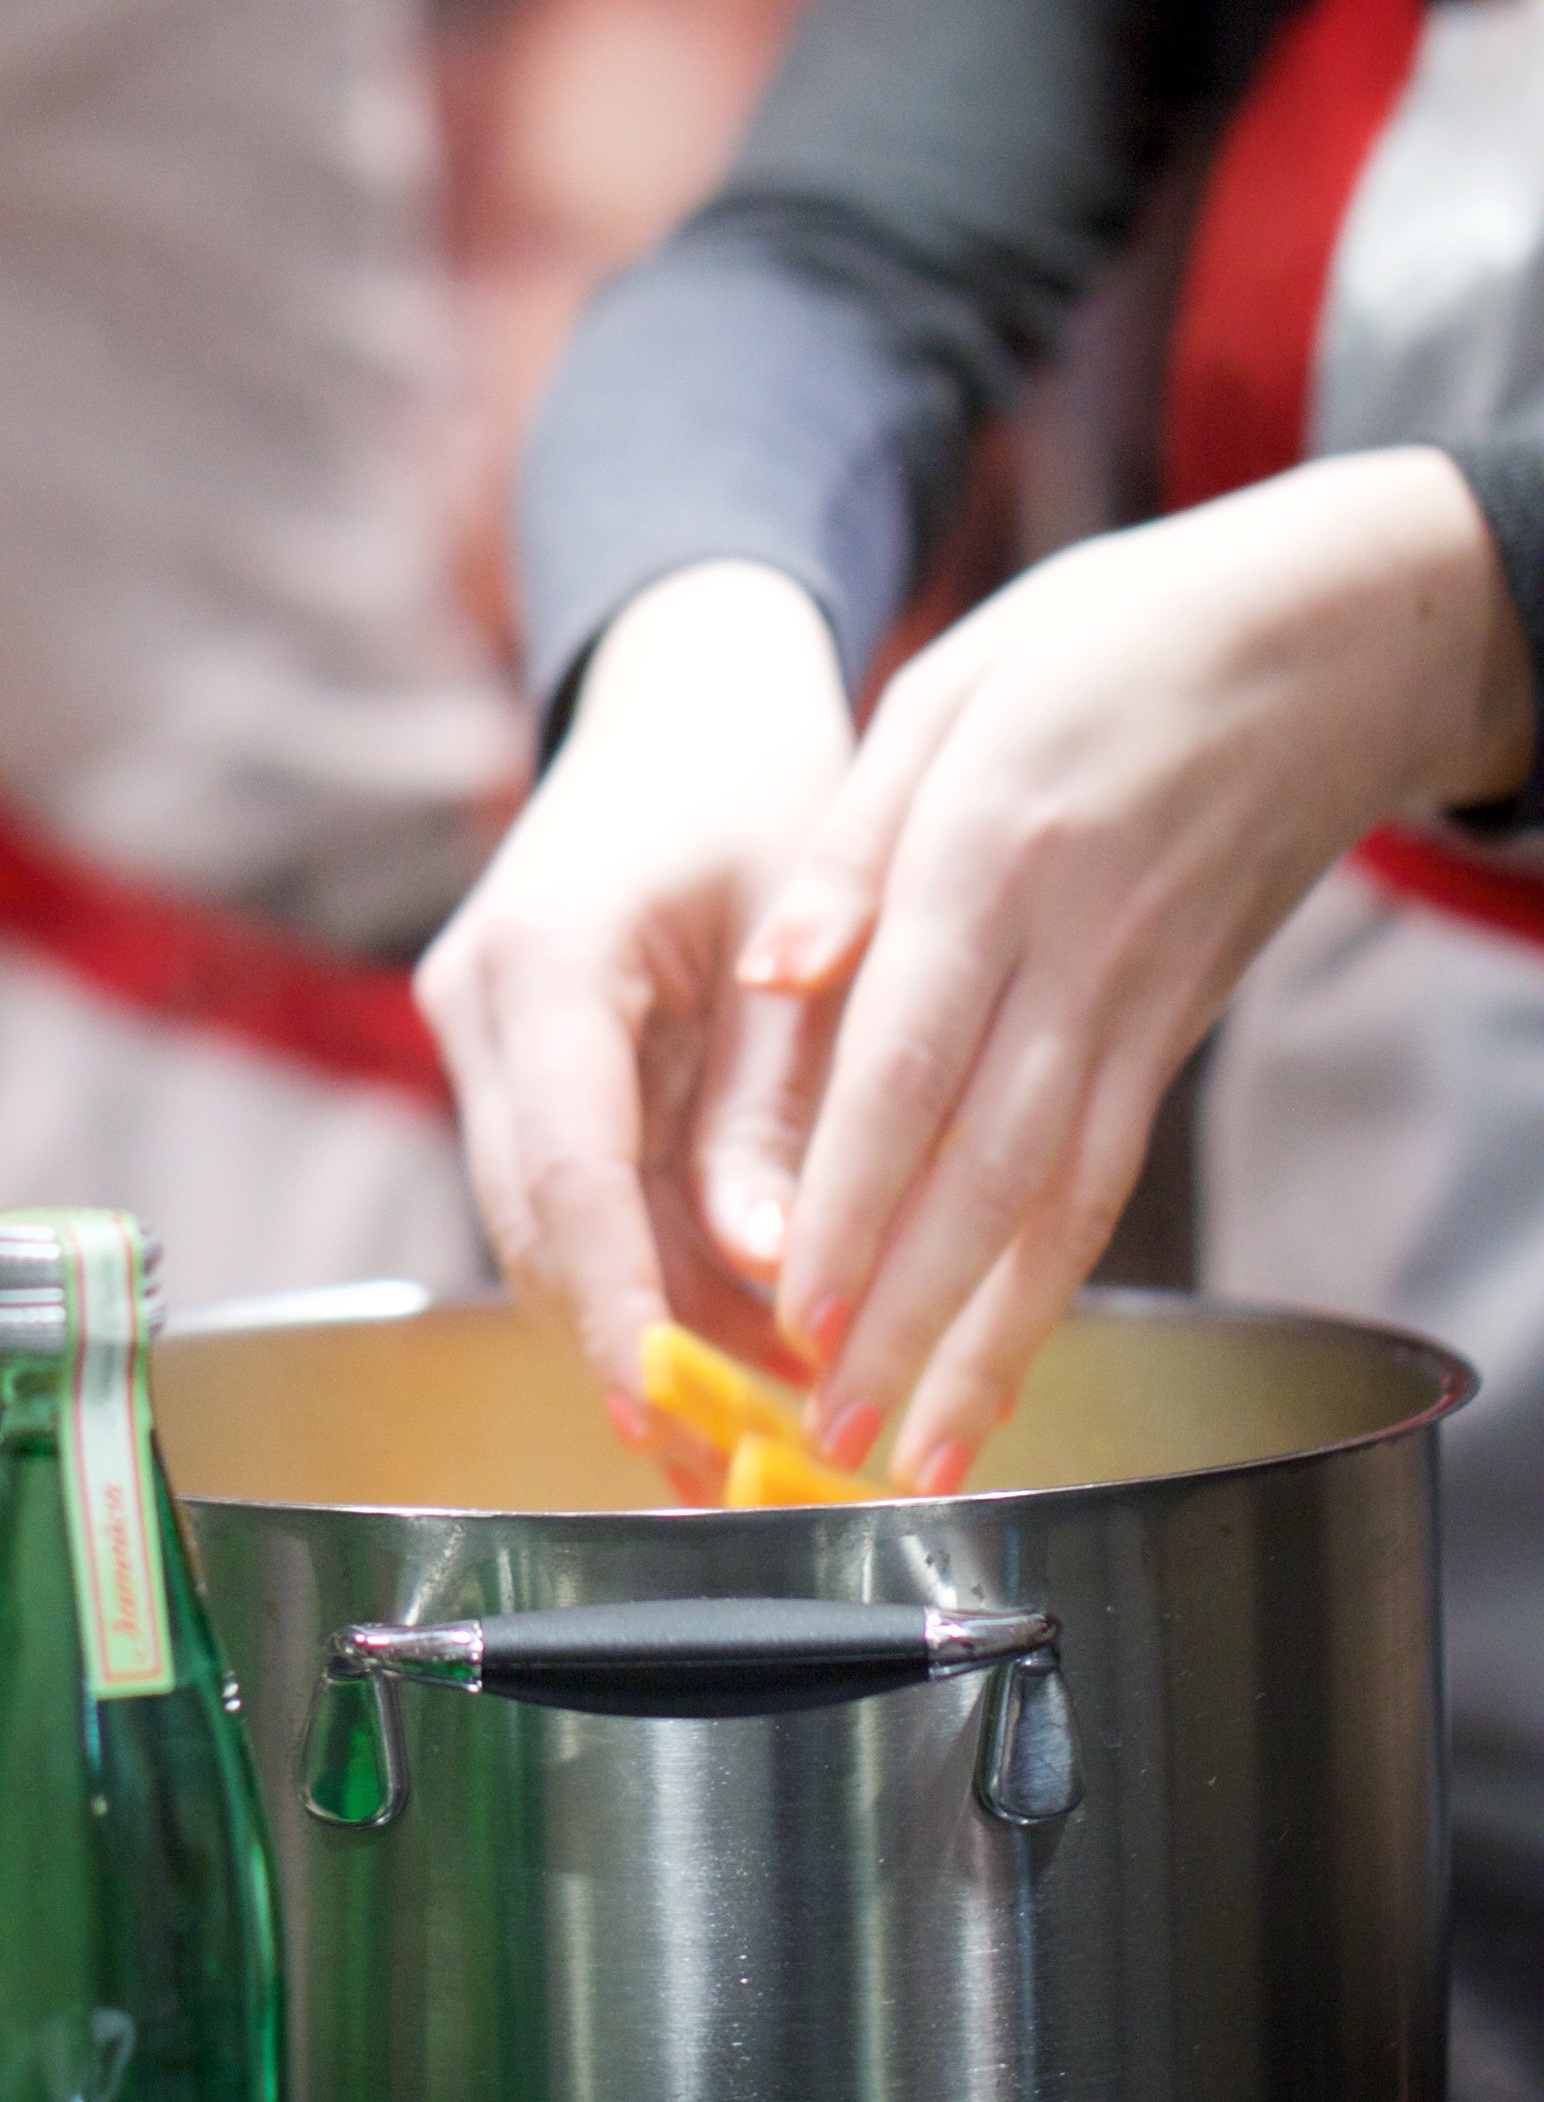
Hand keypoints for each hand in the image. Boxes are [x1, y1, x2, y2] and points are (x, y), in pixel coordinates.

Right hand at [415, 563, 856, 1472]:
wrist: (688, 692)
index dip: (617, 1310)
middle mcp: (482, 1004)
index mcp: (546, 956)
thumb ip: (775, 1108)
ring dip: (652, 1320)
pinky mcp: (514, 1062)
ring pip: (554, 1226)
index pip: (566, 1173)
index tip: (667, 1417)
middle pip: (542, 1225)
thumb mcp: (799, 936)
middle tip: (747, 1467)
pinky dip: (652, 1265)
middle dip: (638, 1350)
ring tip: (773, 1421)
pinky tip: (741, 1336)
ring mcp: (484, 1036)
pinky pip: (576, 1192)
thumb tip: (771, 1275)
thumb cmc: (758, 781)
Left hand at [743, 450, 1532, 1485]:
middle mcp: (1075, 950)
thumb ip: (852, 841)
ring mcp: (1139, 1001)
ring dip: (981, 1342)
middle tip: (830, 1439)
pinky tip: (996, 1368)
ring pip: (1058, 1202)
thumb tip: (772, 970)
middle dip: (906, 1318)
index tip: (794, 1305)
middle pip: (984, 1166)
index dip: (854, 1191)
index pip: (911, 1056)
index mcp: (995, 852)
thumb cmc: (1111, 642)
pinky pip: (1107, 1177)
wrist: (1328, 641)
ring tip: (912, 1460)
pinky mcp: (1174, 1030)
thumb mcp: (954, 685)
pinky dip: (1050, 1287)